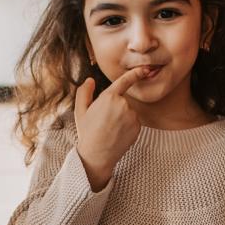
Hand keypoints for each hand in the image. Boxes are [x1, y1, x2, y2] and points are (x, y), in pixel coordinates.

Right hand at [73, 67, 149, 191]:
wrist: (97, 155)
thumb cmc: (87, 133)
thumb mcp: (80, 111)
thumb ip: (84, 92)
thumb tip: (90, 80)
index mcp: (109, 97)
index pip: (124, 81)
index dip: (135, 73)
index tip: (144, 69)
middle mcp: (123, 104)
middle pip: (122, 100)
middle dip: (114, 107)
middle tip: (102, 121)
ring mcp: (132, 116)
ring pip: (128, 111)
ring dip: (121, 117)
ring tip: (109, 130)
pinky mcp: (138, 126)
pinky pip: (133, 121)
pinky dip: (127, 126)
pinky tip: (117, 134)